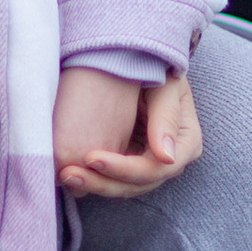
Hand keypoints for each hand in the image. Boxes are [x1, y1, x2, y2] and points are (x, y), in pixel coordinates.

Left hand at [55, 67, 200, 201]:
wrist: (145, 63)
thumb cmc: (159, 69)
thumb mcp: (166, 84)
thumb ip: (166, 116)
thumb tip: (167, 158)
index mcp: (186, 144)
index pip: (156, 169)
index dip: (124, 169)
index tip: (92, 157)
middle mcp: (170, 161)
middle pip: (137, 185)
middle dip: (102, 182)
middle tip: (69, 173)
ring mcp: (150, 165)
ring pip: (122, 187)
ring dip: (93, 184)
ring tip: (65, 174)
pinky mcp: (130, 163)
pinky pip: (112, 179)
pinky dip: (92, 177)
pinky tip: (70, 172)